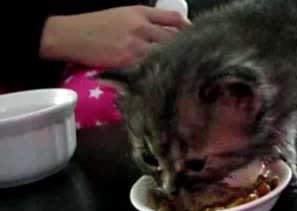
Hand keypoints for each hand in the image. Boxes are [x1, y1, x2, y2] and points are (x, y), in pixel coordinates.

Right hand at [40, 5, 190, 67]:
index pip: (174, 18)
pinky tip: (165, 79)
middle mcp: (141, 27)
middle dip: (185, 50)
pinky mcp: (127, 60)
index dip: (187, 29)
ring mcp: (135, 44)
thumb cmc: (94, 26)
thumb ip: (144, 23)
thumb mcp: (121, 15)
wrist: (70, 35)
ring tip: (182, 72)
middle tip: (193, 61)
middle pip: (174, 38)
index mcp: (140, 13)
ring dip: (174, 63)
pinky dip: (158, 73)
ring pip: (164, 54)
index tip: (194, 39)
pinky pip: (150, 67)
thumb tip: (164, 35)